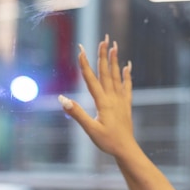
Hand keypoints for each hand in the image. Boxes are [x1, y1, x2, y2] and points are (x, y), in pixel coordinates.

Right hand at [58, 35, 135, 156]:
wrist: (126, 150)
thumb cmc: (107, 142)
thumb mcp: (90, 130)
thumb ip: (76, 113)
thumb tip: (62, 99)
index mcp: (103, 103)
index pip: (91, 80)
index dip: (85, 64)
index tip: (81, 50)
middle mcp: (113, 98)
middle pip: (106, 73)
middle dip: (103, 55)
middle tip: (104, 39)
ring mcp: (121, 101)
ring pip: (117, 76)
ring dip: (115, 60)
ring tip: (115, 46)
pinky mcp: (126, 105)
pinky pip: (127, 87)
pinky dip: (127, 75)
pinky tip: (127, 66)